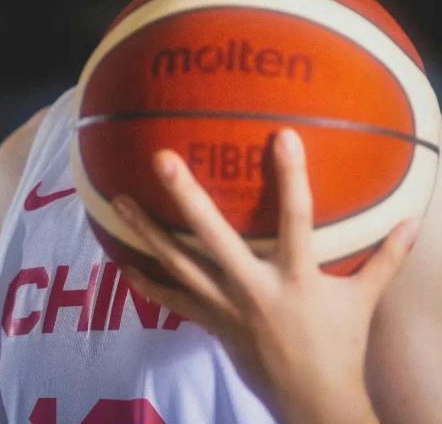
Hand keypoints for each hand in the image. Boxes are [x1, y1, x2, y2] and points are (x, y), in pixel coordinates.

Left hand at [111, 128, 418, 423]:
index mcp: (297, 277)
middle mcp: (254, 288)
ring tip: (120, 199)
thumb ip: (386, 258)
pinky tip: (123, 262)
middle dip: (186, 198)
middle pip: (214, 239)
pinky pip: (173, 300)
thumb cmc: (340, 344)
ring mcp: (227, 307)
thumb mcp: (364, 299)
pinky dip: (148, 282)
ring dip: (148, 232)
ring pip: (180, 265)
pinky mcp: (212, 323)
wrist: (313, 403)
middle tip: (161, 159)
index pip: (297, 219)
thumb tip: (413, 220)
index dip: (291, 177)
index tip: (281, 135)